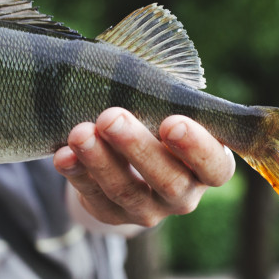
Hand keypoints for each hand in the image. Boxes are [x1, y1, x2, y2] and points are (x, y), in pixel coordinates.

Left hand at [53, 107, 234, 226]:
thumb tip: (137, 63)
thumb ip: (163, 96)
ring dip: (100, 160)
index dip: (195, 148)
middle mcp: (183, 194)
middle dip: (137, 147)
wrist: (127, 161)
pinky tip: (64, 155)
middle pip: (167, 180)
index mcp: (208, 166)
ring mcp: (148, 210)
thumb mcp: (168, 109)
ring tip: (80, 132)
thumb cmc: (155, 121)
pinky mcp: (112, 215)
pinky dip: (77, 175)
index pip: (214, 165)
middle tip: (111, 117)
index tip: (171, 122)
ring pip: (126, 191)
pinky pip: (93, 198)